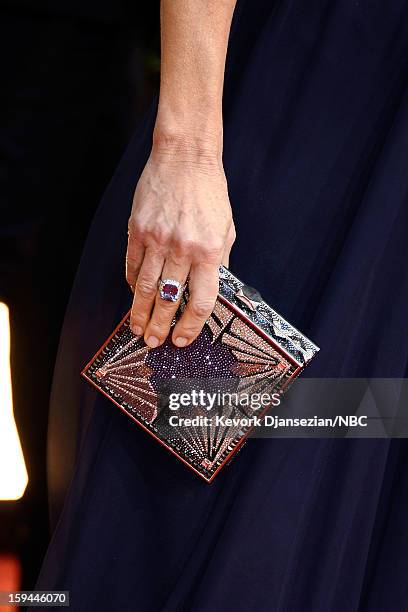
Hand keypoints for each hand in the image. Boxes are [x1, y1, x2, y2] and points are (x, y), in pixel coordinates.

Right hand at [126, 141, 234, 348]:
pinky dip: (133, 284)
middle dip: (160, 326)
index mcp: (209, 251)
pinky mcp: (137, 229)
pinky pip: (133, 265)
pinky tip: (135, 295)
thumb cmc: (209, 192)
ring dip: (140, 313)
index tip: (183, 339)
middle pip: (169, 299)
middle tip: (153, 343)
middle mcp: (182, 249)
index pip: (201, 301)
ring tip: (137, 329)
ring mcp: (157, 239)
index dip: (191, 326)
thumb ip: (219, 262)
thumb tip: (211, 291)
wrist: (185, 157)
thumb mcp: (226, 229)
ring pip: (147, 288)